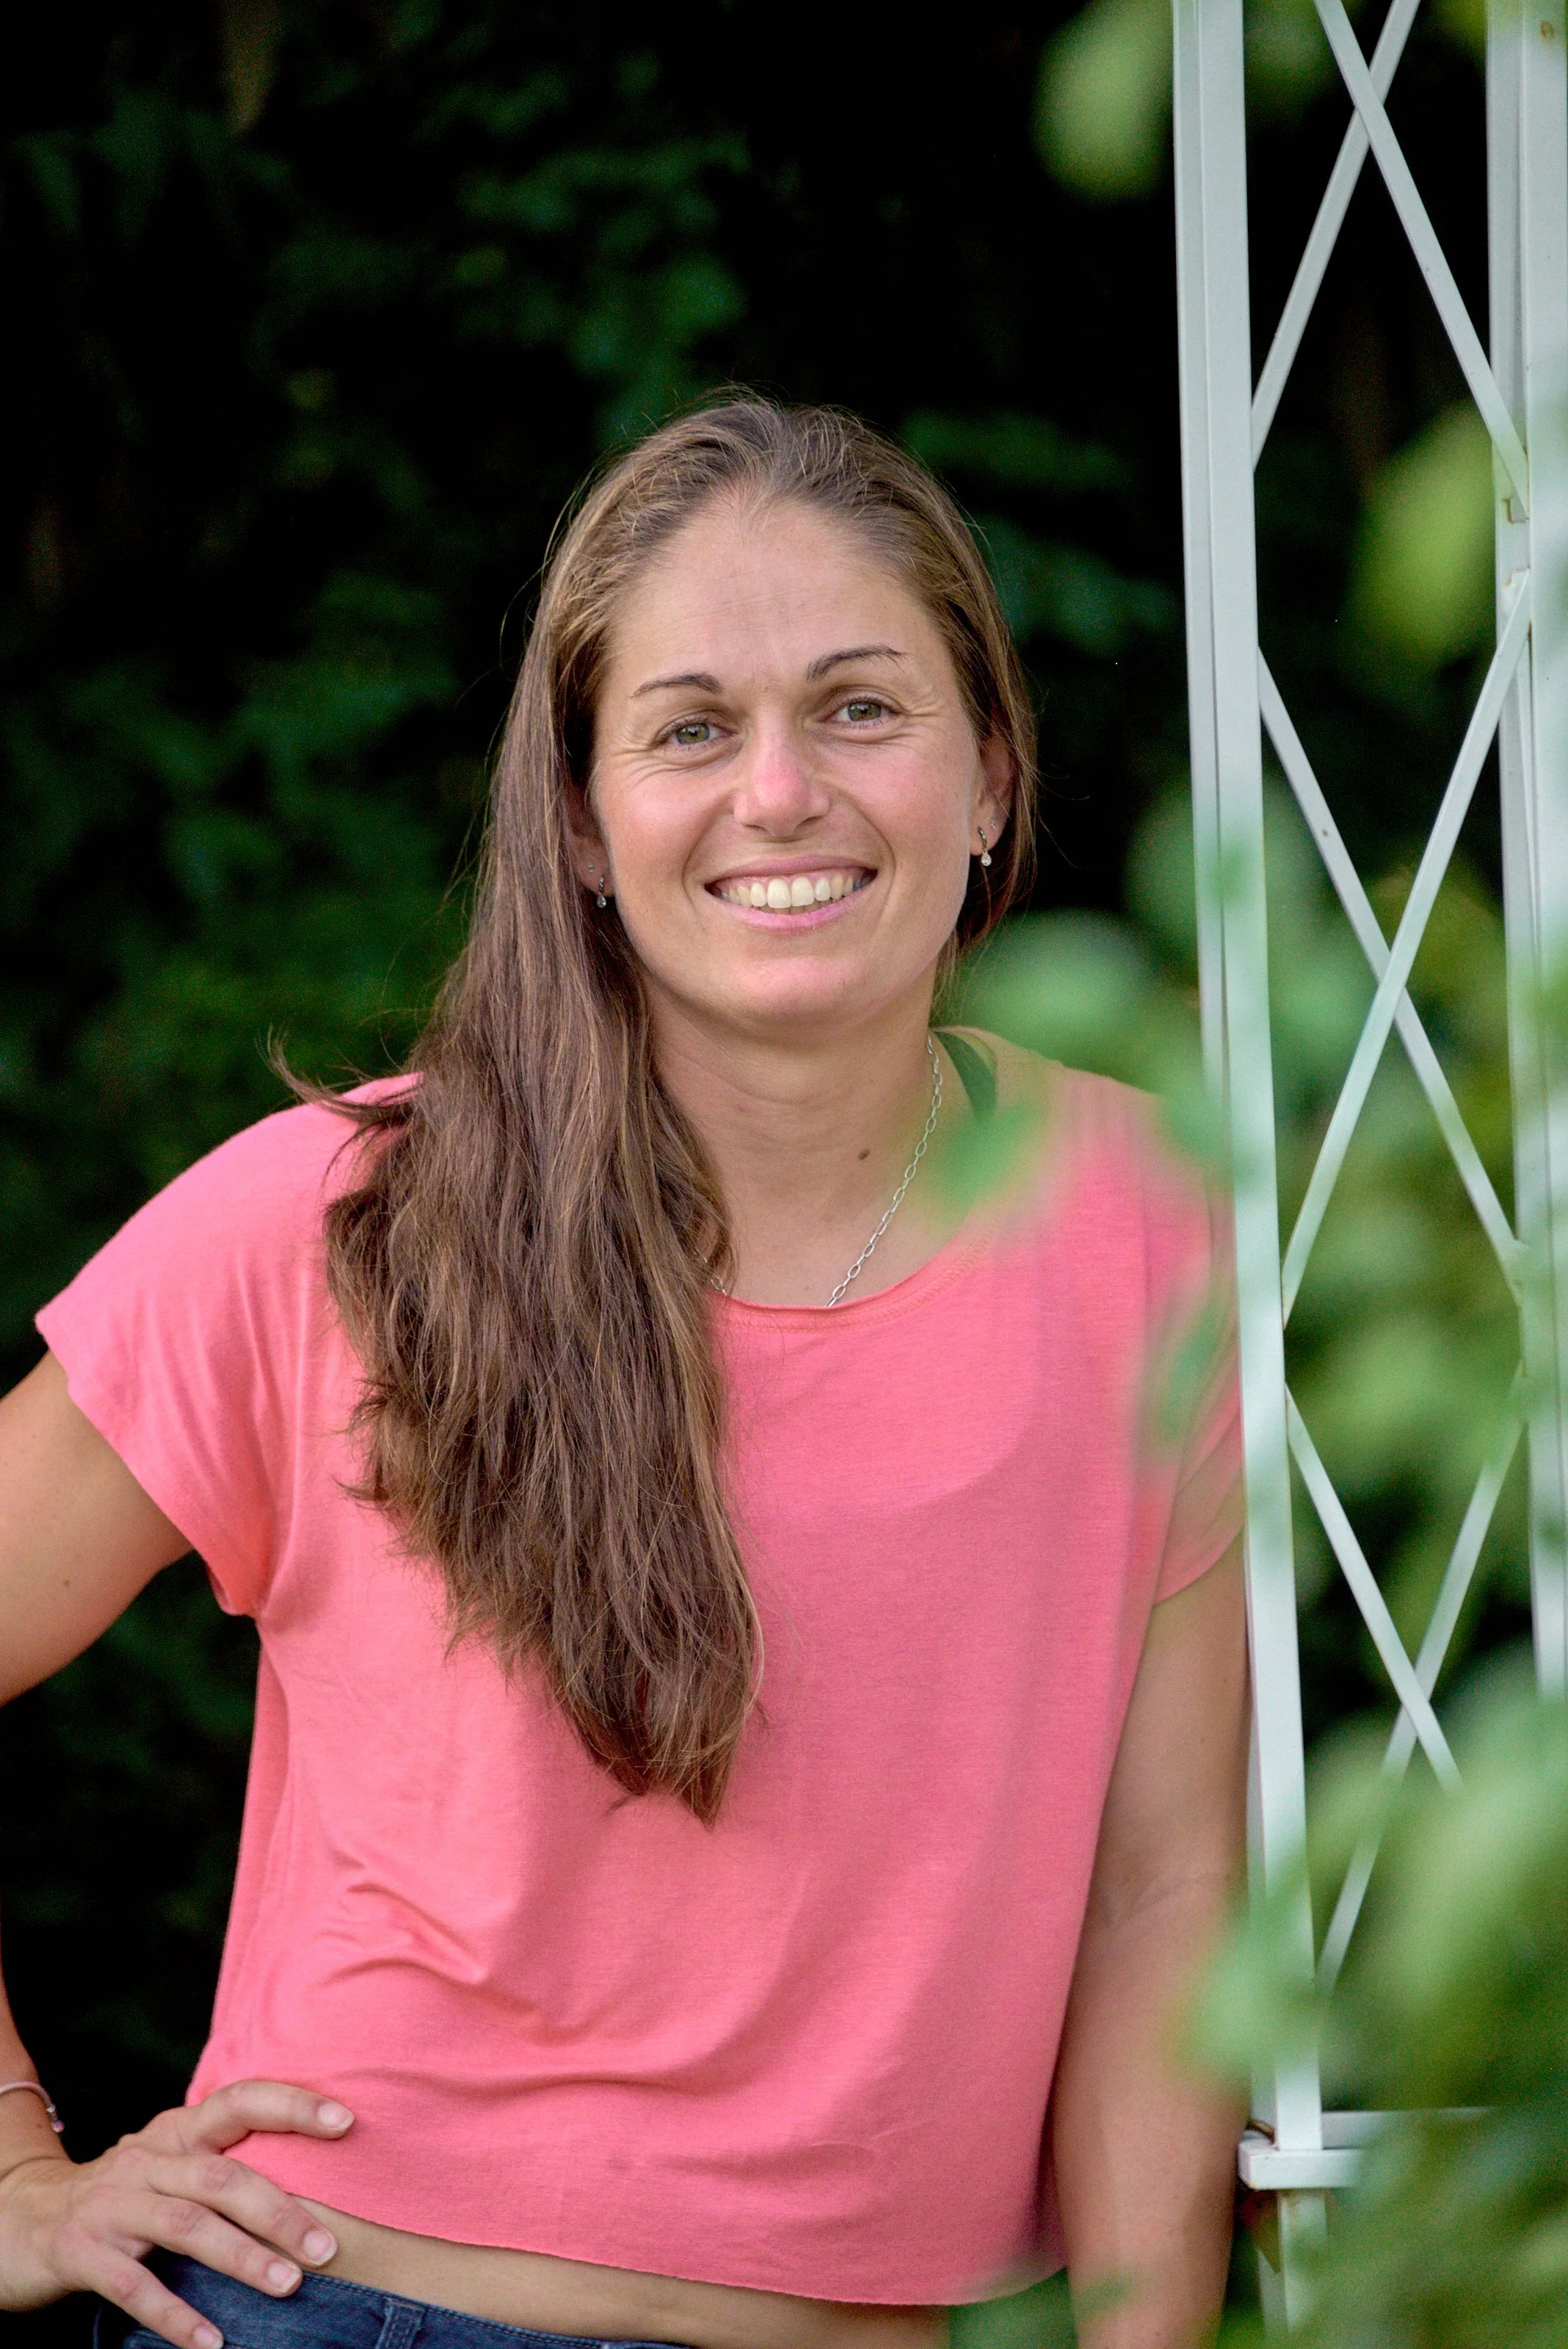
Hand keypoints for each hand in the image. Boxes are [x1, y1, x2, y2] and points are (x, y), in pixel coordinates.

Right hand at [0, 2078, 354, 2347]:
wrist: (22, 2218)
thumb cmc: (121, 2195)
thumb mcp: (169, 2166)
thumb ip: (224, 2166)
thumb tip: (316, 2187)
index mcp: (177, 2131)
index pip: (239, 2101)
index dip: (291, 2106)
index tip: (345, 2121)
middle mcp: (147, 2159)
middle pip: (222, 2177)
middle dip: (280, 2212)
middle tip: (329, 2248)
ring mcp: (111, 2203)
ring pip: (186, 2225)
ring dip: (241, 2257)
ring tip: (288, 2285)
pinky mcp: (80, 2250)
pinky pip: (132, 2283)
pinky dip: (174, 2313)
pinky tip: (212, 2341)